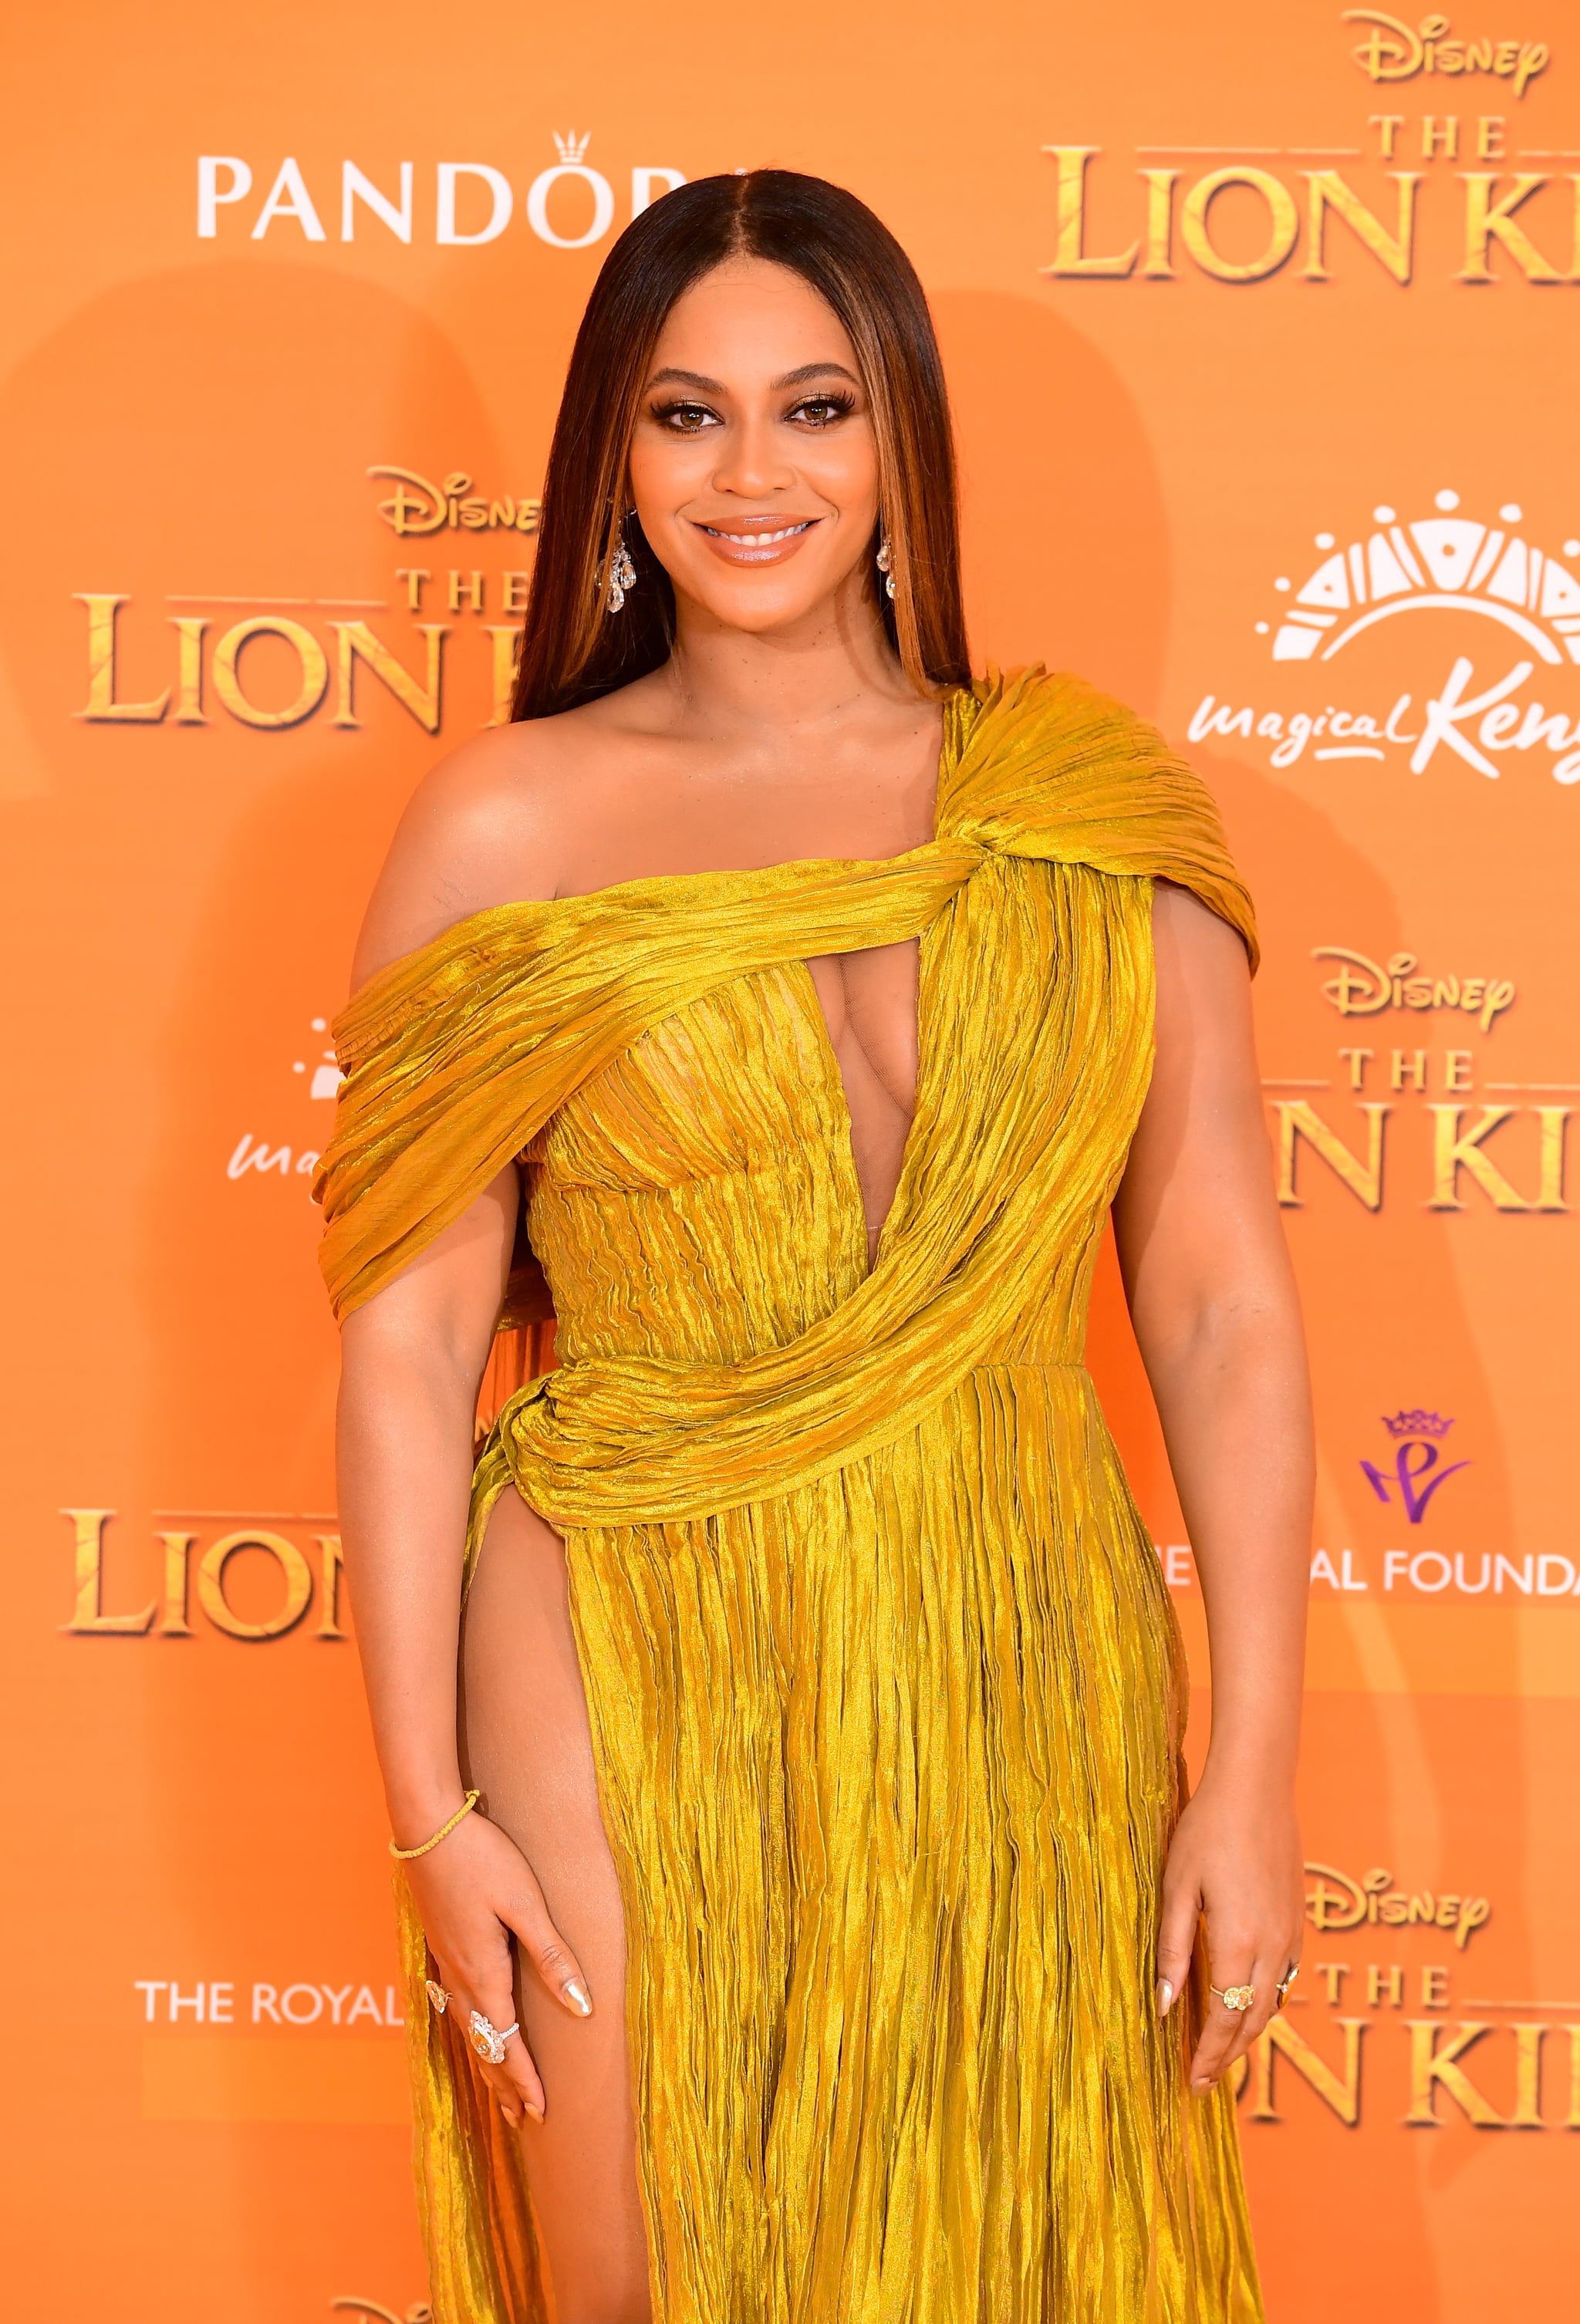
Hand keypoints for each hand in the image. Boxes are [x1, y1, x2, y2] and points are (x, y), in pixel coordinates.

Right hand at [403, 1802, 592, 2128]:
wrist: (425, 1826)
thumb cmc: (482, 1857)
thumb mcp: (525, 1903)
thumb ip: (552, 1956)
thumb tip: (582, 2008)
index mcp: (484, 1973)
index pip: (508, 2043)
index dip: (525, 2079)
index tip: (541, 2113)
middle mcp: (460, 1977)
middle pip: (485, 2045)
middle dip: (505, 2083)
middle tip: (523, 2120)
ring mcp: (446, 1961)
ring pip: (468, 2028)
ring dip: (487, 2063)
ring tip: (500, 2093)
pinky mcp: (441, 1944)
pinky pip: (457, 2006)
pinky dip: (472, 2033)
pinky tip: (475, 2030)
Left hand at [1155, 1765, 1303, 2095]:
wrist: (1257, 1787)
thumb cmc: (1207, 1830)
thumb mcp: (1176, 1888)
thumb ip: (1173, 1949)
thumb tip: (1162, 2006)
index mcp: (1237, 1943)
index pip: (1223, 2020)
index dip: (1207, 2056)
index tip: (1191, 2083)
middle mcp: (1272, 1948)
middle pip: (1252, 2023)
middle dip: (1227, 2057)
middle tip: (1203, 2082)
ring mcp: (1290, 1935)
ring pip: (1273, 2005)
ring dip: (1248, 2035)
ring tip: (1221, 2053)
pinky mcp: (1297, 1921)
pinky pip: (1284, 1980)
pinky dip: (1265, 2005)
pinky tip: (1247, 2007)